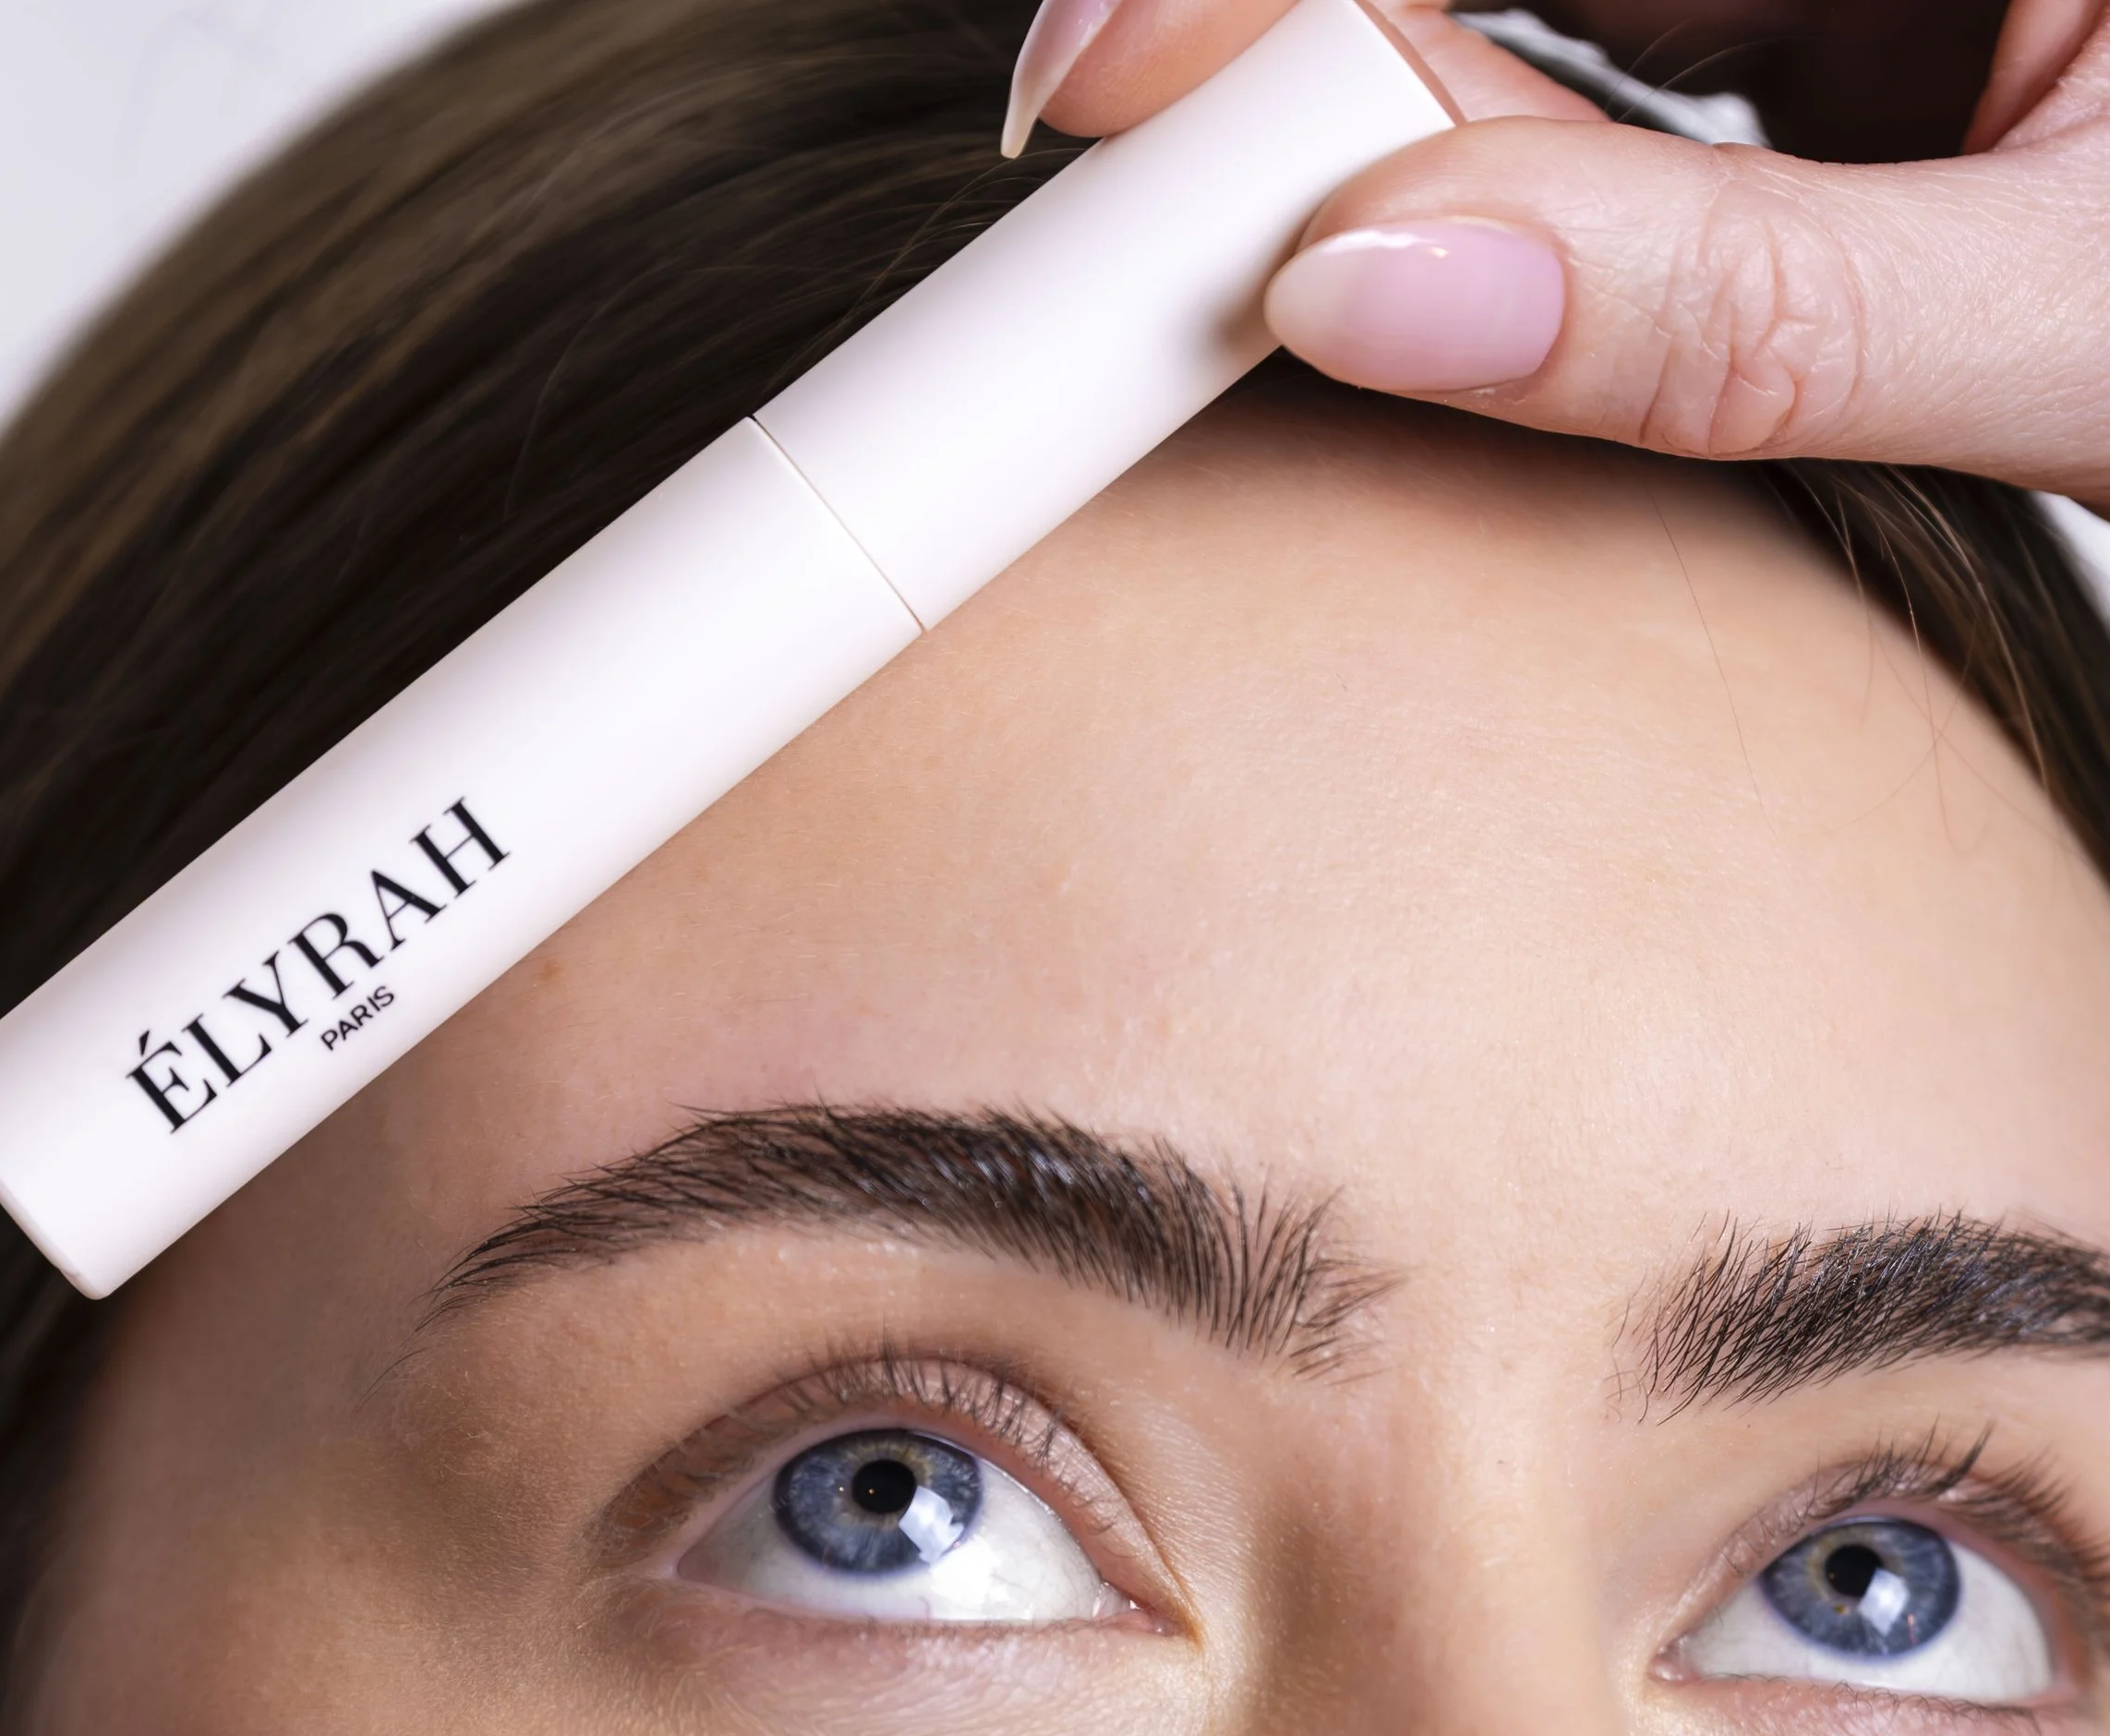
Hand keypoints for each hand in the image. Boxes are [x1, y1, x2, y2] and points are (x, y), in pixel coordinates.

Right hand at [1003, 0, 2109, 505]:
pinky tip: (1418, 289)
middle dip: (1327, 66)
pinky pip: (1635, 100)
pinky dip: (1522, 215)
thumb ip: (1739, 318)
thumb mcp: (2090, 325)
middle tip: (1145, 237)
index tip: (1104, 93)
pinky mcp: (1878, 59)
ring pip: (1557, 16)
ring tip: (1252, 296)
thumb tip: (1378, 300)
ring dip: (1415, 152)